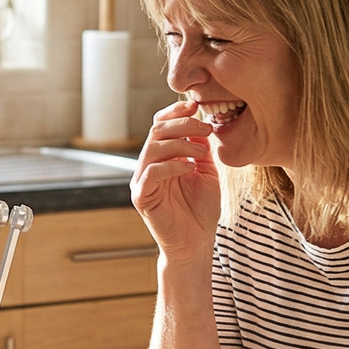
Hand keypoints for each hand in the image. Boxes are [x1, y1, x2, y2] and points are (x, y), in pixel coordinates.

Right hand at [131, 100, 221, 260]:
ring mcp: (142, 180)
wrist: (195, 243)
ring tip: (201, 152)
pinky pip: (151, 172)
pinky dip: (172, 165)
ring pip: (152, 148)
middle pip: (156, 131)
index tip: (197, 105)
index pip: (161, 125)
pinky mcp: (141, 197)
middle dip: (182, 124)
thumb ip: (201, 147)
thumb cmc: (200, 209)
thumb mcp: (207, 171)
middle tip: (205, 127)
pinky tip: (190, 168)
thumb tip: (201, 122)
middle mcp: (148, 165)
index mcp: (162, 157)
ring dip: (180, 143)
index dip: (176, 112)